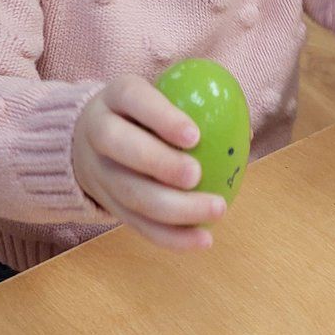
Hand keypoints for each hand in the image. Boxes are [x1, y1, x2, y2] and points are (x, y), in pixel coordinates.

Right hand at [72, 75, 225, 251]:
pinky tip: (203, 239)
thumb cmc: (144, 115)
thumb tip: (245, 133)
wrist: (88, 142)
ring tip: (217, 208)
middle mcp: (98, 131)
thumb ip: (199, 107)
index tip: (194, 135)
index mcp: (116, 97)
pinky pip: (137, 224)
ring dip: (174, 208)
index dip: (161, 117)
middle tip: (197, 175)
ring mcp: (100, 172)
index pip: (132, 97)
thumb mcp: (162, 96)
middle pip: (119, 146)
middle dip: (159, 163)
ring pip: (130, 193)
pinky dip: (171, 237)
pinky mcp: (109, 204)